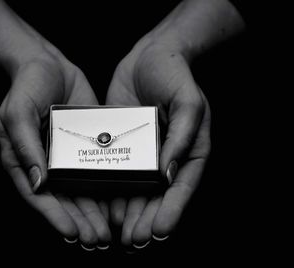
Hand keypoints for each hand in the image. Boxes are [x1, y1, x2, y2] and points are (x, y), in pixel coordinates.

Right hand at [0, 54, 110, 249]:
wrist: (48, 63)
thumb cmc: (26, 87)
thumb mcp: (18, 114)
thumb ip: (26, 147)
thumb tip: (37, 184)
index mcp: (25, 161)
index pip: (38, 196)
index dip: (54, 217)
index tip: (72, 234)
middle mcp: (47, 164)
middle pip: (64, 199)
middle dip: (80, 221)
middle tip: (97, 240)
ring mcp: (68, 155)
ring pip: (82, 189)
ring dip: (94, 211)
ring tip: (108, 232)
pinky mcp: (87, 144)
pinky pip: (98, 168)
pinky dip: (106, 185)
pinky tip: (118, 201)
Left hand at [106, 38, 210, 248]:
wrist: (152, 55)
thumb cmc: (177, 76)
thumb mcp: (189, 103)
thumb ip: (181, 137)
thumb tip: (167, 173)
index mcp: (189, 151)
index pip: (181, 187)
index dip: (172, 211)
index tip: (160, 231)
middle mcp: (165, 156)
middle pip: (157, 195)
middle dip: (146, 218)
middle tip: (134, 239)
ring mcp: (142, 151)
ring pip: (136, 188)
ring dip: (128, 210)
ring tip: (118, 231)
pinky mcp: (122, 142)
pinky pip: (116, 169)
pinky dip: (111, 189)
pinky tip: (104, 205)